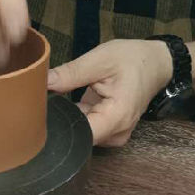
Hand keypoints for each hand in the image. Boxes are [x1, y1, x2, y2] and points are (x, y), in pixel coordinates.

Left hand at [46, 39, 172, 146]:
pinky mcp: (109, 130)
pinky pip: (86, 127)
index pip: (79, 135)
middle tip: (41, 99)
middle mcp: (116, 133)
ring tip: (54, 98)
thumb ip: (71, 73)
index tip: (39, 111)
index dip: (57, 125)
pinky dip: (75, 115)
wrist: (155, 63)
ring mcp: (113, 134)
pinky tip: (67, 101)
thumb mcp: (100, 59)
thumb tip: (41, 83)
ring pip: (80, 132)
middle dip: (59, 118)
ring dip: (67, 116)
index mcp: (117, 117)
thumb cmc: (133, 59)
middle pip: (78, 135)